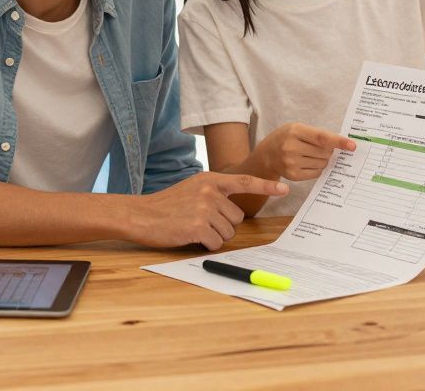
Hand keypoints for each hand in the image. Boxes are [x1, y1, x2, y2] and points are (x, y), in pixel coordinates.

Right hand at [126, 172, 288, 249]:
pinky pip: (216, 243)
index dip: (265, 187)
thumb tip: (233, 210)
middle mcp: (209, 191)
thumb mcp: (191, 189)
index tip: (284, 189)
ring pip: (228, 233)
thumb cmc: (166, 205)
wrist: (140, 215)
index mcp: (210, 180)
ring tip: (192, 228)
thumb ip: (212, 193)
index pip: (244, 181)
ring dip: (214, 236)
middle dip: (223, 226)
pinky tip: (189, 236)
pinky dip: (205, 245)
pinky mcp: (198, 227)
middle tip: (200, 222)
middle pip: (237, 218)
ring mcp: (204, 208)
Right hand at [257, 123, 355, 180]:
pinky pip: (317, 173)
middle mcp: (291, 147)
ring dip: (323, 159)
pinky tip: (307, 162)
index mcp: (295, 131)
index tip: (352, 146)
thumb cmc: (286, 138)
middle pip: (325, 152)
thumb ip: (318, 134)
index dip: (339, 141)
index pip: (322, 137)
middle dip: (328, 150)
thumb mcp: (298, 128)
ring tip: (310, 154)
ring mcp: (291, 163)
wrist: (267, 154)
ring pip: (323, 163)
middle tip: (318, 147)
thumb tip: (340, 146)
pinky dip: (317, 168)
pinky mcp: (293, 175)